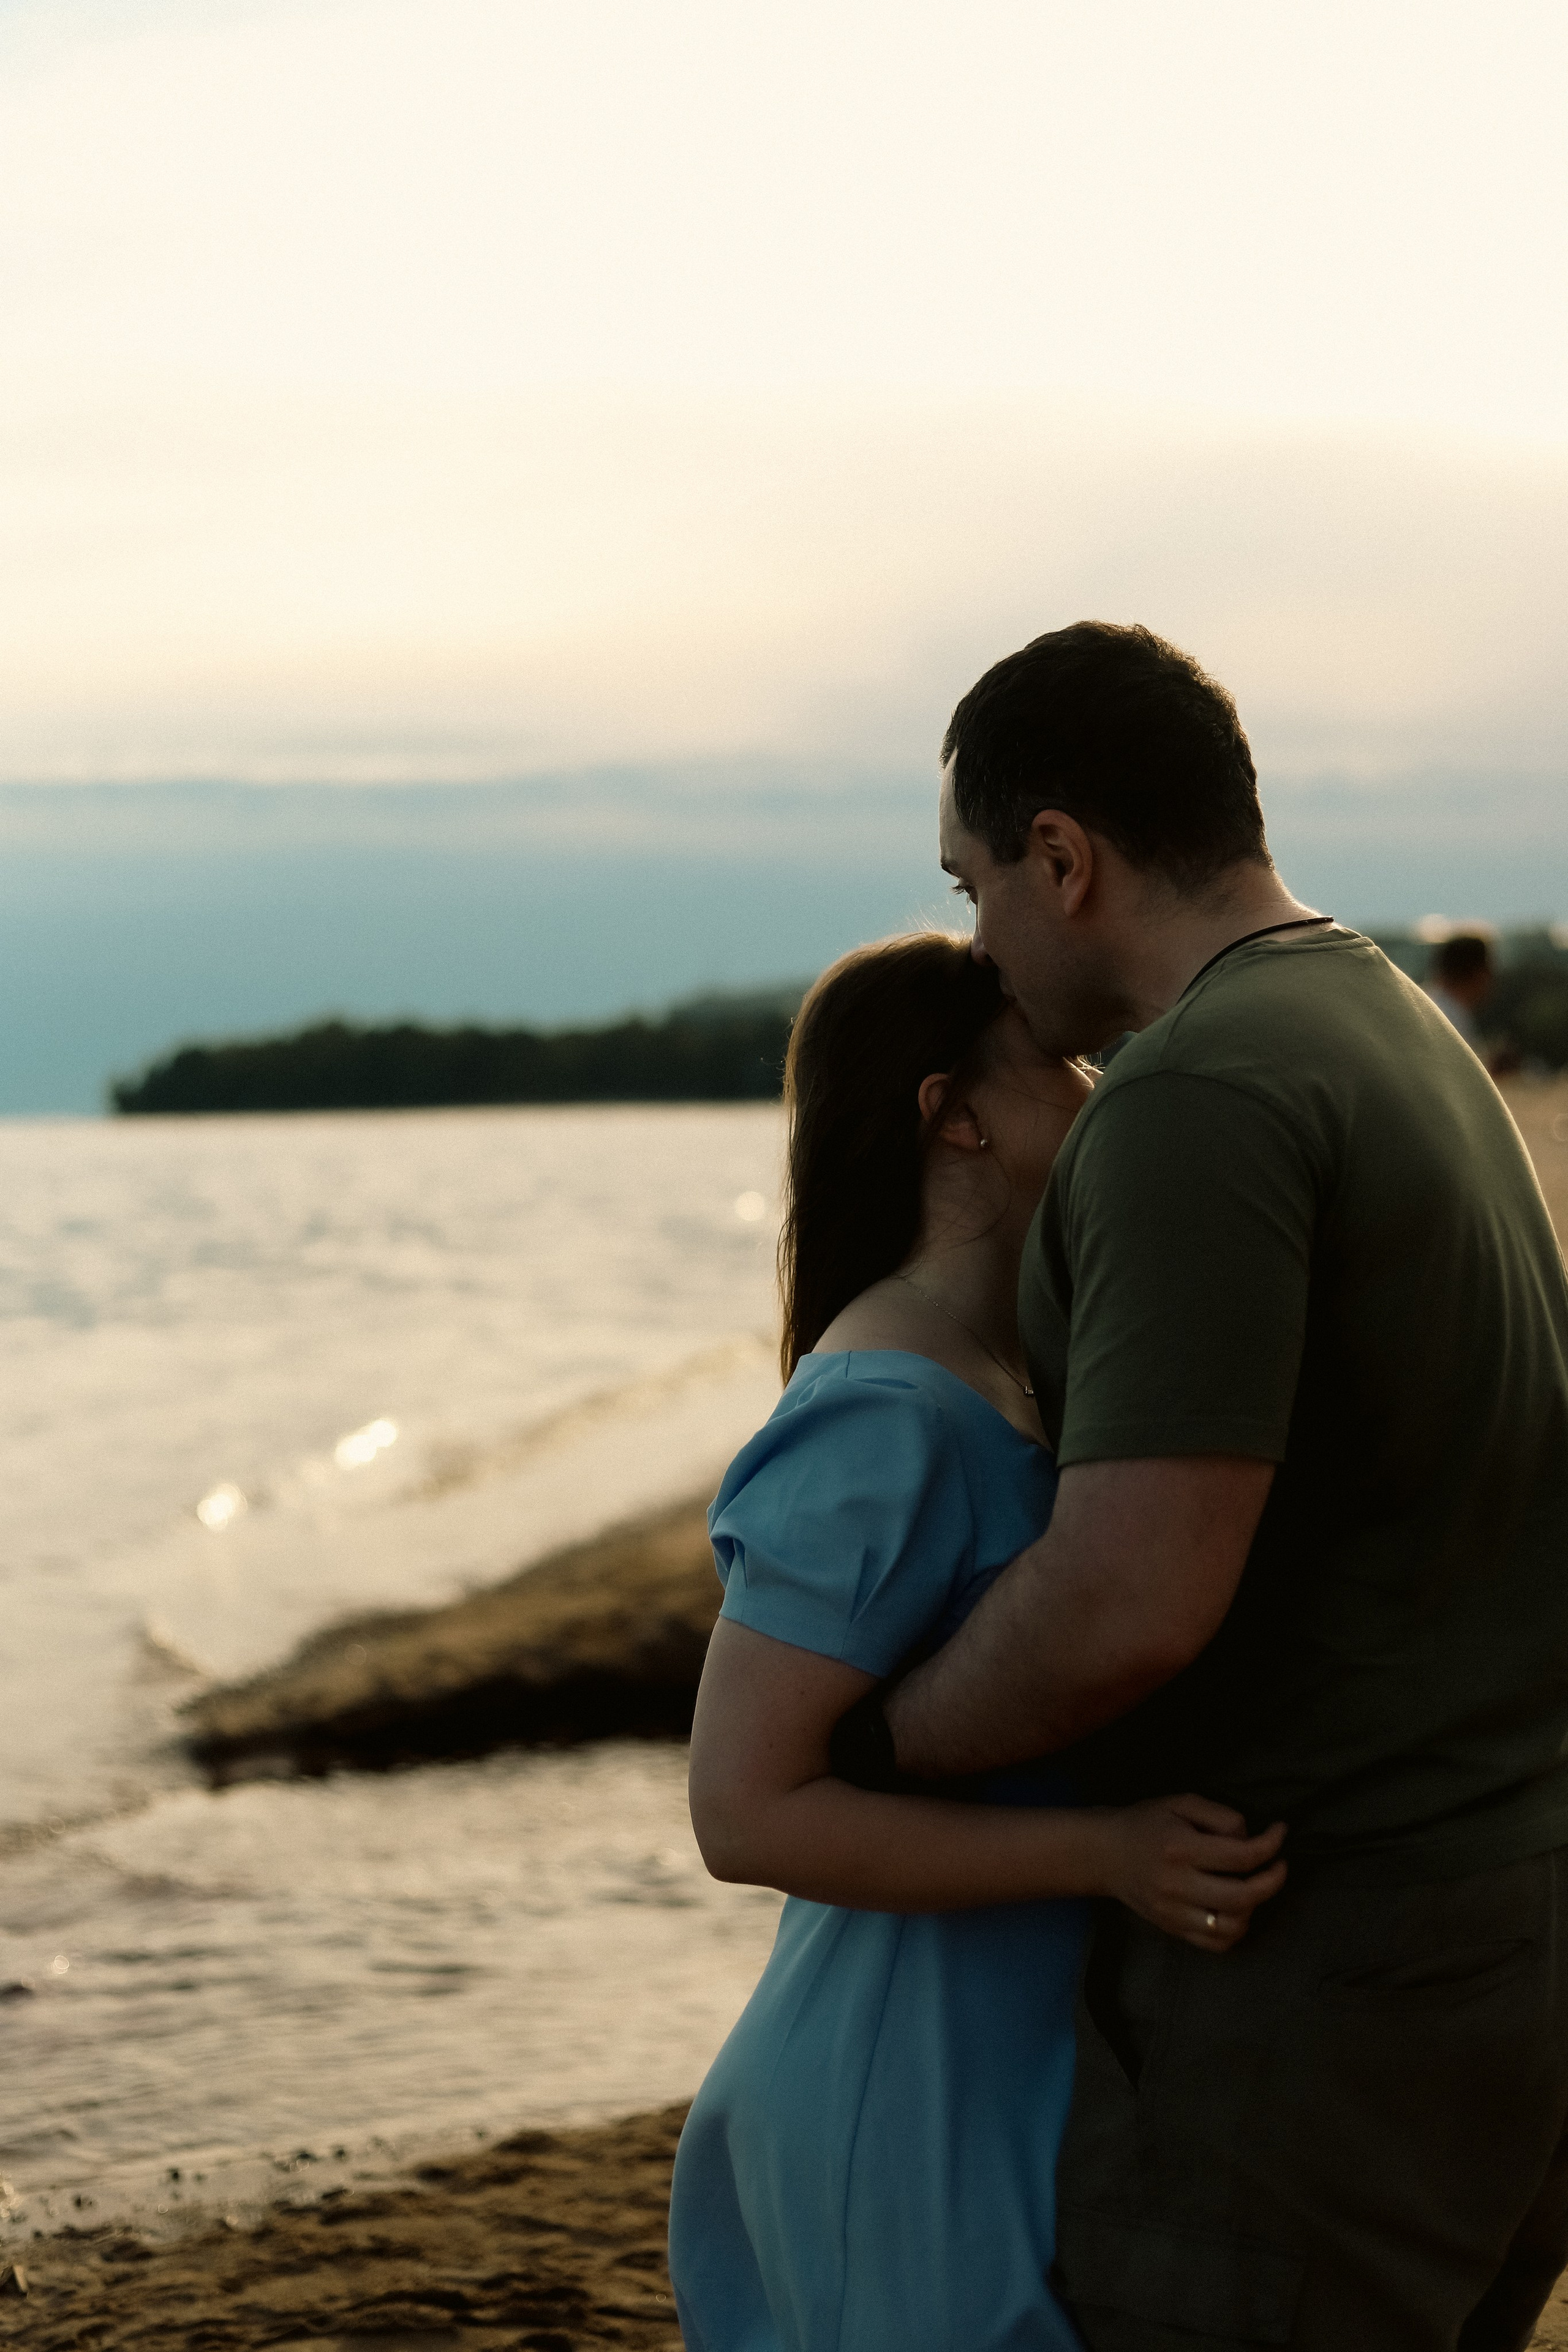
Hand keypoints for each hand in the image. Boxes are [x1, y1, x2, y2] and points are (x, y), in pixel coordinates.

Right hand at [1099, 1793, 1286, 1952]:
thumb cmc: (1145, 1823)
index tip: (1281, 1832)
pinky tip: (1237, 1909)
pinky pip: (1215, 1943)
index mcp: (1181, 1848)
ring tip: (1255, 1887)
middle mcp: (1177, 1884)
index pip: (1241, 1855)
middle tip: (1279, 1865)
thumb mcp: (1180, 1803)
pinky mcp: (1172, 1929)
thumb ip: (1219, 1816)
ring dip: (1255, 1908)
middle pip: (1243, 1896)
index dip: (1271, 1844)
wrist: (1104, 1854)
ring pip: (1232, 1926)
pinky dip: (1236, 1930)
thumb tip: (1250, 1838)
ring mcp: (1173, 1912)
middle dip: (1273, 1881)